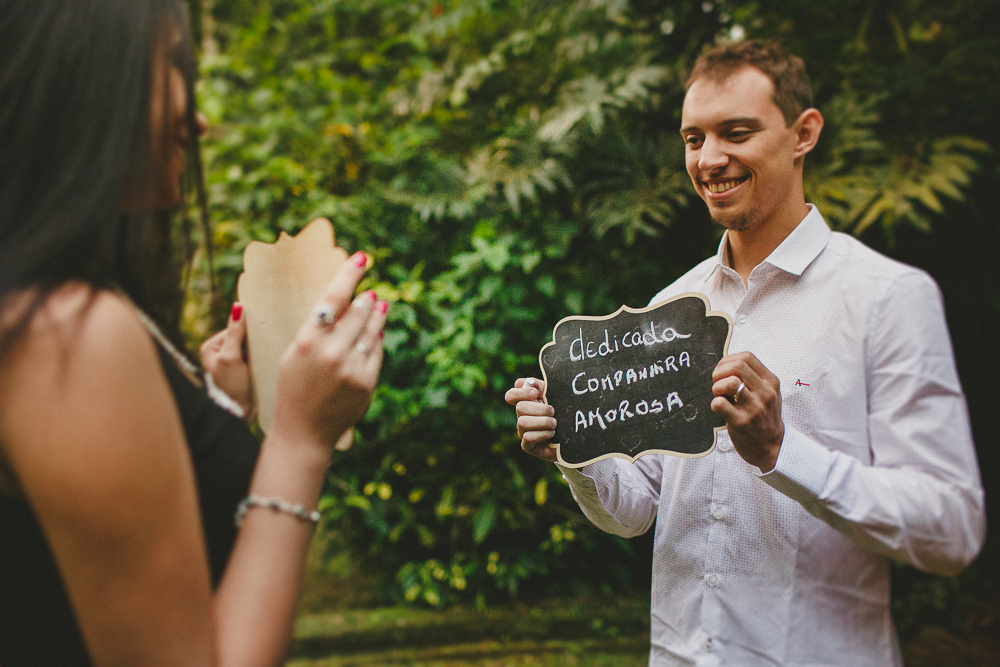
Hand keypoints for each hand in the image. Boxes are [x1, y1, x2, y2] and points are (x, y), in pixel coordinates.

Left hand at [200, 303, 253, 419]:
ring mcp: (231, 362)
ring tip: (264, 357)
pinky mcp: (242, 371)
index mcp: (211, 347)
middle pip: (242, 337)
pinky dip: (260, 357)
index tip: (262, 333)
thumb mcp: (231, 357)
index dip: (248, 330)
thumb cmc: (231, 386)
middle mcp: (219, 353)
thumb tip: (238, 307)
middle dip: (254, 341)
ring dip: (259, 349)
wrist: (239, 414)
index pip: (234, 328)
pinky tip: (266, 362)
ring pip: (250, 346)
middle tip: (263, 348)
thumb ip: (235, 332)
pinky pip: (254, 357)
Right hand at [270, 252, 387, 452]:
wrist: (303, 432)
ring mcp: (351, 368)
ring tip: (378, 303)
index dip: (350, 274)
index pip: (333, 298)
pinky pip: (376, 353)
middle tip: (369, 291)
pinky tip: (375, 333)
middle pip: (358, 311)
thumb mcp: (293, 354)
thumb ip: (316, 330)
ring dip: (376, 314)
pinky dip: (376, 340)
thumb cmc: (293, 388)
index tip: (363, 257)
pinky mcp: (366, 383)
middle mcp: (331, 352)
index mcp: (307, 340)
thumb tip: (344, 304)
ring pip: (371, 330)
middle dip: (365, 298)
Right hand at [504, 377, 557, 462]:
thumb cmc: (562, 413)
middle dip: (540, 408)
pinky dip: (542, 434)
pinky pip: (528, 438)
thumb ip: (543, 386)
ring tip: (554, 423)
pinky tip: (552, 433)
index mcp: (526, 403)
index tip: (536, 393)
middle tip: (553, 411)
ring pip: (522, 422)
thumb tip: (531, 382)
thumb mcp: (555, 396)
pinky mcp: (528, 446)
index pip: (511, 395)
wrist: (573, 436)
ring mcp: (523, 432)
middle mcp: (521, 417)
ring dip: (542, 421)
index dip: (520, 392)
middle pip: (519, 407)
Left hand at [710, 352, 783, 471]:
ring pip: (729, 383)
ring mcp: (754, 408)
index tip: (723, 371)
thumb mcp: (768, 393)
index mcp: (770, 382)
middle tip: (717, 384)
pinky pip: (719, 403)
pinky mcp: (741, 422)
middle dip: (719, 372)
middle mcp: (765, 393)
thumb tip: (725, 364)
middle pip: (737, 366)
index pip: (747, 357)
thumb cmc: (764, 417)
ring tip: (719, 396)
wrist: (772, 447)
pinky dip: (714, 403)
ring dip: (716, 387)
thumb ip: (752, 378)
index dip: (728, 360)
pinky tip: (720, 409)